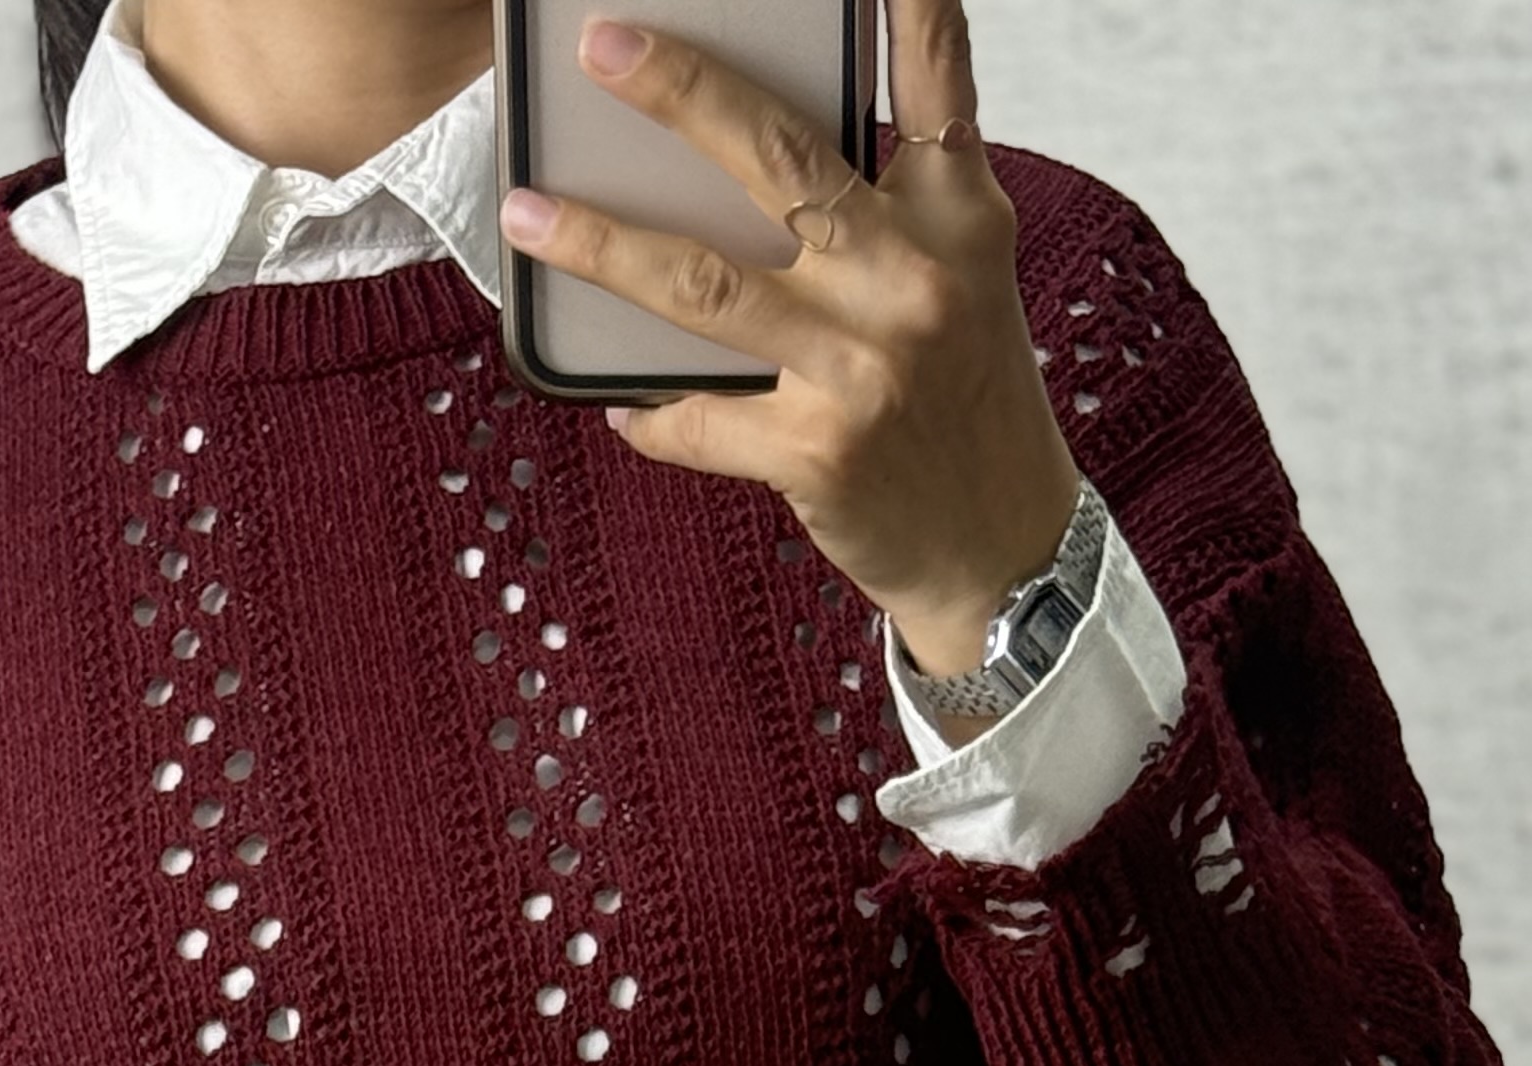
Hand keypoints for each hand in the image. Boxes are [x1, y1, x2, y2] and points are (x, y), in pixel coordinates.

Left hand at [495, 0, 1081, 678]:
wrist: (1000, 549)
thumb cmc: (961, 402)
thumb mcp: (960, 277)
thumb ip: (891, 203)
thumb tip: (748, 155)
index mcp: (957, 215)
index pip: (932, 76)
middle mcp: (913, 276)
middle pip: (779, 158)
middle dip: (681, 93)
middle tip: (603, 47)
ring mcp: (863, 364)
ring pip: (705, 285)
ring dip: (602, 245)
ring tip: (530, 214)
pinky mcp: (817, 449)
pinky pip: (699, 416)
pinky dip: (648, 412)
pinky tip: (617, 400)